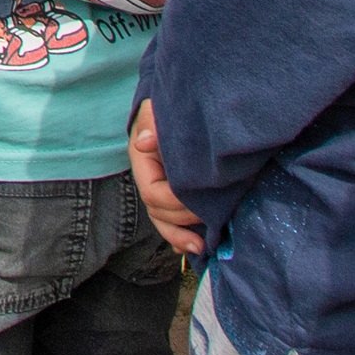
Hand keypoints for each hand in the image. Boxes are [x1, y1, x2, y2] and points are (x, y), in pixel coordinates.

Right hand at [129, 102, 204, 255]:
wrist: (181, 107)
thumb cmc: (168, 110)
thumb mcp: (157, 111)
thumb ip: (152, 124)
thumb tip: (143, 143)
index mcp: (144, 164)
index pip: (153, 193)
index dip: (176, 202)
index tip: (201, 201)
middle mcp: (149, 180)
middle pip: (158, 212)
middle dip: (182, 223)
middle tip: (210, 223)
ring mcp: (160, 189)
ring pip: (164, 221)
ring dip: (181, 237)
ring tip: (202, 247)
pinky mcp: (174, 196)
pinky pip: (172, 222)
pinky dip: (182, 237)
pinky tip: (195, 247)